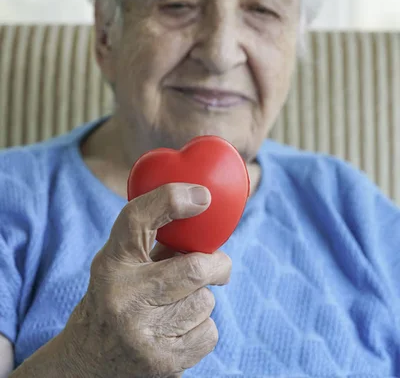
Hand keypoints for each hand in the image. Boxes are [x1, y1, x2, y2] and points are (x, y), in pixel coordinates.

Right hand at [64, 183, 231, 377]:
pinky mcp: (160, 362)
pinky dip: (202, 329)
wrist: (87, 361)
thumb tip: (203, 208)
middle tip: (219, 265)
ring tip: (178, 306)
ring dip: (202, 300)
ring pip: (204, 302)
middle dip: (217, 265)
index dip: (172, 199)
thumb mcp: (122, 264)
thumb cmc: (116, 298)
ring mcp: (140, 332)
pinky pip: (208, 333)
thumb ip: (156, 241)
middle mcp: (122, 295)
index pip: (138, 219)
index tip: (202, 196)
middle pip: (193, 268)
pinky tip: (178, 330)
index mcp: (111, 263)